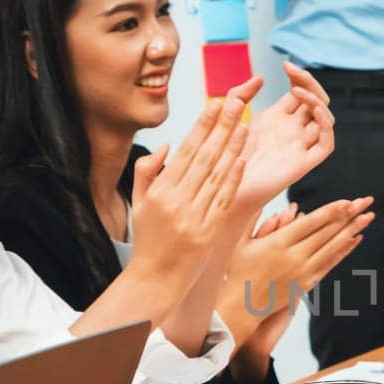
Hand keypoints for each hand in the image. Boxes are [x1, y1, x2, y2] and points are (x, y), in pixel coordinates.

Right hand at [128, 101, 247, 298]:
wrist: (155, 280)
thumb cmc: (148, 240)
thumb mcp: (138, 204)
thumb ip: (147, 172)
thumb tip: (168, 145)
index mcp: (159, 191)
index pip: (185, 151)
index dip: (202, 126)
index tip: (215, 104)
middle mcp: (176, 201)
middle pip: (204, 157)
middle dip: (222, 127)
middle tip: (237, 103)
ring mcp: (193, 217)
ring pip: (217, 176)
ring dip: (233, 148)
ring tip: (245, 124)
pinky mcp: (208, 232)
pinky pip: (223, 200)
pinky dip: (234, 179)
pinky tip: (243, 159)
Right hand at [222, 196, 373, 343]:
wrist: (241, 306)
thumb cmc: (239, 269)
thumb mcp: (241, 240)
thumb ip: (255, 216)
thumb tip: (265, 194)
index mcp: (278, 242)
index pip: (312, 222)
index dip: (332, 210)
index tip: (348, 201)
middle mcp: (294, 257)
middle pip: (328, 232)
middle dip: (349, 215)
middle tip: (366, 202)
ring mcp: (303, 272)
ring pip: (333, 247)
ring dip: (353, 230)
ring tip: (368, 217)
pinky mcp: (308, 284)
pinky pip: (330, 263)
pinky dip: (344, 250)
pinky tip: (355, 239)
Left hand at [236, 63, 335, 211]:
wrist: (223, 186)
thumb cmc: (223, 156)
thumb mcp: (228, 116)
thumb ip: (240, 94)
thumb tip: (261, 78)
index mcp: (278, 118)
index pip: (301, 91)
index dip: (299, 76)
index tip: (285, 65)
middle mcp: (293, 131)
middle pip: (316, 101)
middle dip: (309, 82)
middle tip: (292, 73)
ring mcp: (299, 146)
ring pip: (325, 119)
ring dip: (317, 100)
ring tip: (297, 92)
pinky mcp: (303, 164)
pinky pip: (326, 144)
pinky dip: (326, 125)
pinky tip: (314, 110)